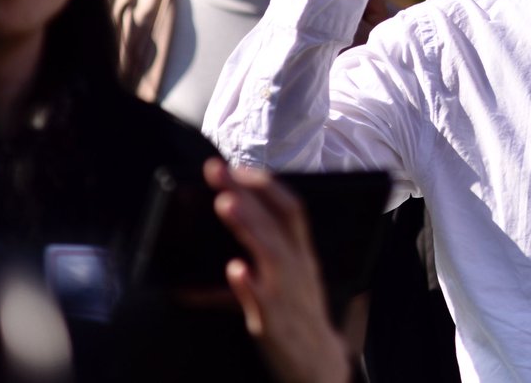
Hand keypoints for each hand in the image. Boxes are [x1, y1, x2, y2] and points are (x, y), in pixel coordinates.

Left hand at [204, 159, 349, 382]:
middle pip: (276, 222)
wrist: (319, 366)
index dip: (267, 185)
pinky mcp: (273, 324)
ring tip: (225, 203)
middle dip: (246, 193)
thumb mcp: (288, 281)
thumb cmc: (298, 317)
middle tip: (217, 171)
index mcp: (302, 254)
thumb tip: (212, 251)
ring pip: (270, 254)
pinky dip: (246, 285)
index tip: (239, 168)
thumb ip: (255, 262)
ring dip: (247, 226)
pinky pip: (259, 303)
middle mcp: (298, 269)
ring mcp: (286, 295)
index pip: (292, 208)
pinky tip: (234, 269)